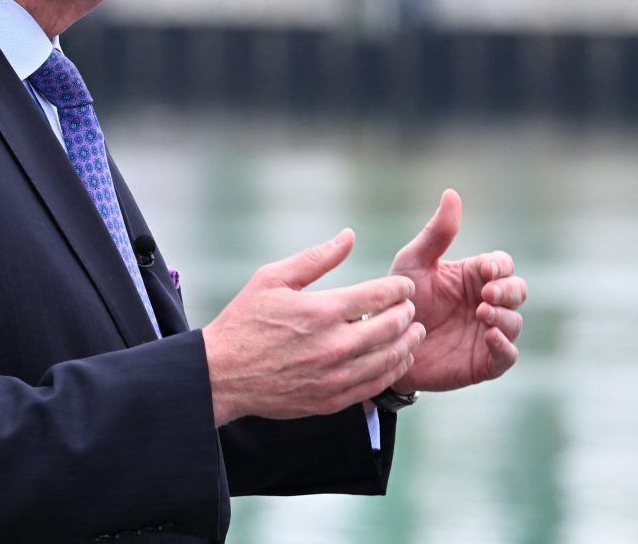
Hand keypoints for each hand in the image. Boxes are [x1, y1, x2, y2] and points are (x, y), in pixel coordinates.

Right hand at [202, 229, 426, 425]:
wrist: (222, 374)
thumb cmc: (244, 321)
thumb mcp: (273, 278)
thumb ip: (316, 258)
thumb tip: (349, 236)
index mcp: (321, 311)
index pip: (378, 296)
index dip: (399, 289)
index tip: (405, 286)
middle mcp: (333, 345)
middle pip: (389, 327)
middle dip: (406, 314)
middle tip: (411, 308)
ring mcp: (334, 376)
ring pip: (388, 360)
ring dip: (407, 344)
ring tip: (414, 333)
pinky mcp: (331, 400)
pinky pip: (374, 387)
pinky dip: (392, 372)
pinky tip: (397, 361)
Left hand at [387, 190, 525, 392]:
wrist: (384, 343)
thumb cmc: (401, 298)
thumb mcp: (414, 262)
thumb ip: (437, 233)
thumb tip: (452, 193)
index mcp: (473, 277)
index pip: (503, 265)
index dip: (500, 267)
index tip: (484, 270)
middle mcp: (486, 302)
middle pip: (518, 291)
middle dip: (508, 290)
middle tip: (486, 293)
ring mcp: (487, 333)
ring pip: (515, 322)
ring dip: (505, 316)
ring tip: (483, 313)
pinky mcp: (484, 361)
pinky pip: (507, 355)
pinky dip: (504, 346)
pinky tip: (490, 336)